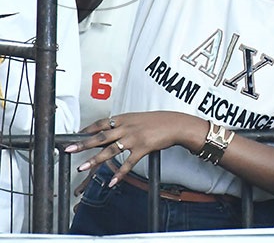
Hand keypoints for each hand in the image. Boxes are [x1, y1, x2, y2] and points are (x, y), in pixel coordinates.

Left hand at [65, 112, 199, 187]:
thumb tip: (111, 131)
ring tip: (82, 167)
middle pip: (100, 136)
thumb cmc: (159, 121)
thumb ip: (124, 125)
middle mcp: (127, 127)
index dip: (87, 129)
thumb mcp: (139, 118)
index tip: (76, 135)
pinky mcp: (142, 148)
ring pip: (110, 150)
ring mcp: (134, 138)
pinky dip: (119, 174)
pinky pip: (128, 163)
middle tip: (69, 149)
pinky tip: (112, 182)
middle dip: (83, 144)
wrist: (176, 124)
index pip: (101, 123)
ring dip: (94, 160)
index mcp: (124, 118)